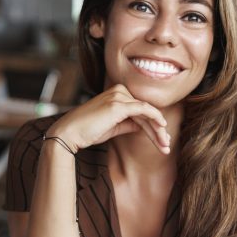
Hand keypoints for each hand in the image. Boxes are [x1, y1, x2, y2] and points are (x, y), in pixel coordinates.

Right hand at [47, 84, 170, 154]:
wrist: (69, 133)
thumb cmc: (88, 131)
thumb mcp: (113, 127)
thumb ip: (129, 124)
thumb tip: (143, 126)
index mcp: (117, 94)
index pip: (140, 110)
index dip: (153, 125)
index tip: (162, 140)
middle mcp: (119, 91)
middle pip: (145, 111)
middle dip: (158, 130)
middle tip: (167, 145)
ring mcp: (118, 96)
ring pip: (146, 112)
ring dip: (158, 130)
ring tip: (165, 145)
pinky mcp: (118, 104)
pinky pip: (143, 110)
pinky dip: (155, 118)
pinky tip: (162, 128)